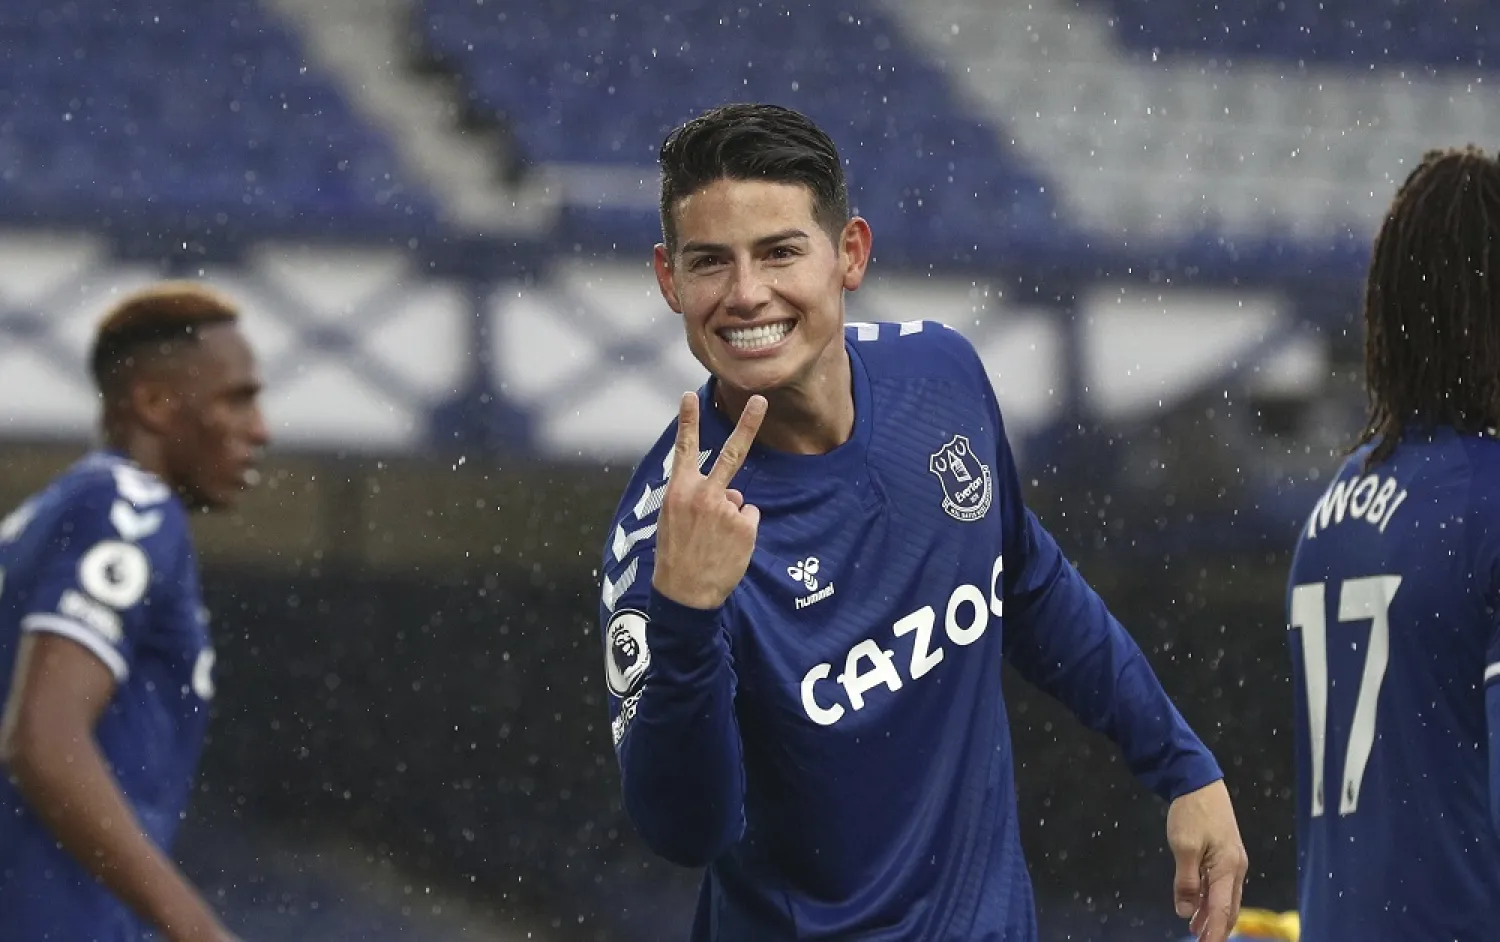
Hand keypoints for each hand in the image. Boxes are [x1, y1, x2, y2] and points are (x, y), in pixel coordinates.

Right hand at [652, 392, 766, 609]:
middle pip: (731, 453)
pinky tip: (726, 549)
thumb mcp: (672, 520)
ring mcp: (727, 509)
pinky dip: (742, 533)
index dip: (687, 420)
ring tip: (713, 542)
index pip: (684, 448)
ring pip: (738, 500)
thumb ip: (696, 498)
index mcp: (679, 491)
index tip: (689, 395)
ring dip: (730, 517)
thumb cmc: (676, 555)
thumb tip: (731, 492)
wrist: (685, 593)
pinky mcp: (746, 526)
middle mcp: (704, 494)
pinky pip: (749, 519)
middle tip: (761, 400)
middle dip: (748, 424)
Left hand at [1166, 779, 1248, 941]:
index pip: (1222, 910)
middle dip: (1216, 928)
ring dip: (1211, 915)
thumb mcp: (1183, 846)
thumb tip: (1186, 911)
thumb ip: (1186, 881)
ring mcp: (1232, 862)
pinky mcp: (1225, 855)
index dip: (1214, 932)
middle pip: (1228, 907)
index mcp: (1228, 867)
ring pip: (1224, 898)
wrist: (1199, 782)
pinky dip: (1209, 900)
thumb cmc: (1191, 812)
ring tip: (1196, 931)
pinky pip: (1219, 885)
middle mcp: (1235, 868)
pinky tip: (1198, 908)